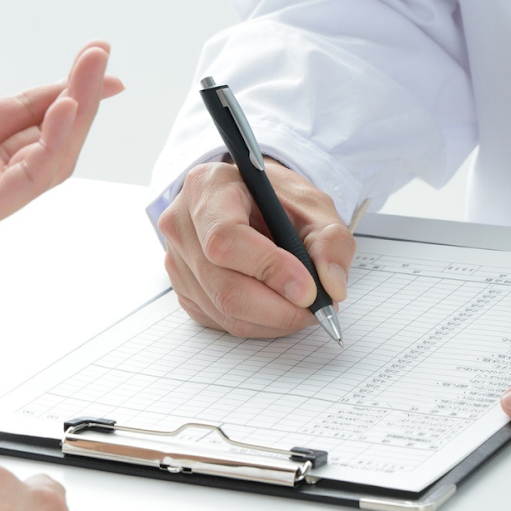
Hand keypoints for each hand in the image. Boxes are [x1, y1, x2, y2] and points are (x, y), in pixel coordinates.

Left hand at [0, 42, 120, 303]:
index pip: (19, 112)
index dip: (60, 88)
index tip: (95, 58)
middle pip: (44, 133)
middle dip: (80, 94)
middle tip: (104, 57)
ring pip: (48, 158)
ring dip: (77, 116)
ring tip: (96, 75)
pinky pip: (27, 182)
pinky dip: (52, 147)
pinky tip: (62, 110)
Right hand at [157, 159, 354, 337]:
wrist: (252, 202)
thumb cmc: (277, 200)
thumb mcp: (314, 206)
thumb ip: (330, 241)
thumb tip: (332, 286)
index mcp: (207, 187)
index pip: (226, 238)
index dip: (269, 269)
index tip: (307, 289)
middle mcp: (181, 225)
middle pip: (223, 285)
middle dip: (278, 307)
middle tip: (316, 309)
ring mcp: (177, 261)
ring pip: (224, 310)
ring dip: (273, 320)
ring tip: (303, 306)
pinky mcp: (184, 290)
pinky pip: (220, 321)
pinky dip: (258, 323)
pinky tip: (277, 305)